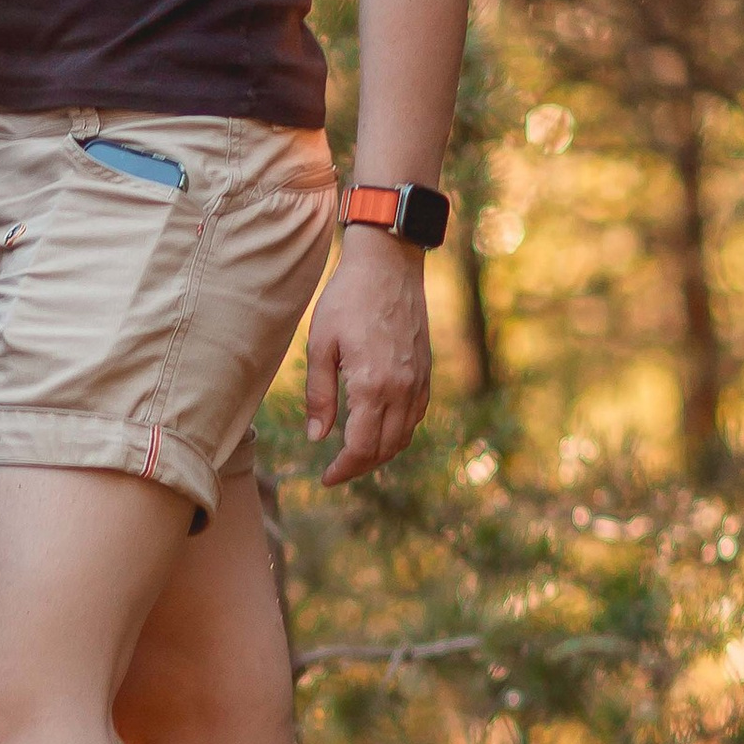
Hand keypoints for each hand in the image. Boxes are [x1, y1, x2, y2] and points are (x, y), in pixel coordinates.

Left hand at [304, 228, 430, 484]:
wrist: (389, 265)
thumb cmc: (347, 299)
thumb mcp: (320, 345)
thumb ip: (319, 396)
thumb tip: (317, 438)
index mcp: (373, 385)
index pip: (361, 447)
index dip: (344, 470)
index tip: (326, 478)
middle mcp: (402, 389)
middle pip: (385, 449)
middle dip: (360, 467)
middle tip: (336, 472)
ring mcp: (418, 381)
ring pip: (404, 436)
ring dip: (380, 453)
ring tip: (355, 456)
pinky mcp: (426, 371)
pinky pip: (416, 416)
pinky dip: (398, 432)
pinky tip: (378, 429)